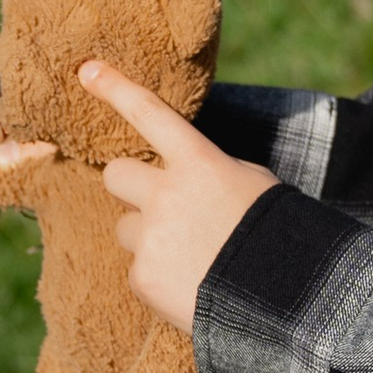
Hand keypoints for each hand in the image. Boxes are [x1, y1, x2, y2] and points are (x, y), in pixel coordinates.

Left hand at [79, 58, 277, 338]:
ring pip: (127, 227)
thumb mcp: (254, 185)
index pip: (150, 115)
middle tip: (158, 204)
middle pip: (116, 174)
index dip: (116, 89)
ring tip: (192, 257)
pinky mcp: (142, 278)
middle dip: (131, 186)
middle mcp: (165, 194)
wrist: (286, 303)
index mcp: (199, 163)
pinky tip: (192, 286)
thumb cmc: (277, 236)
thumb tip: (182, 178)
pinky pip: (138, 271)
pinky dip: (159, 278)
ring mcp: (150, 238)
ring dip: (149, 237)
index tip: (86, 69)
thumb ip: (211, 172)